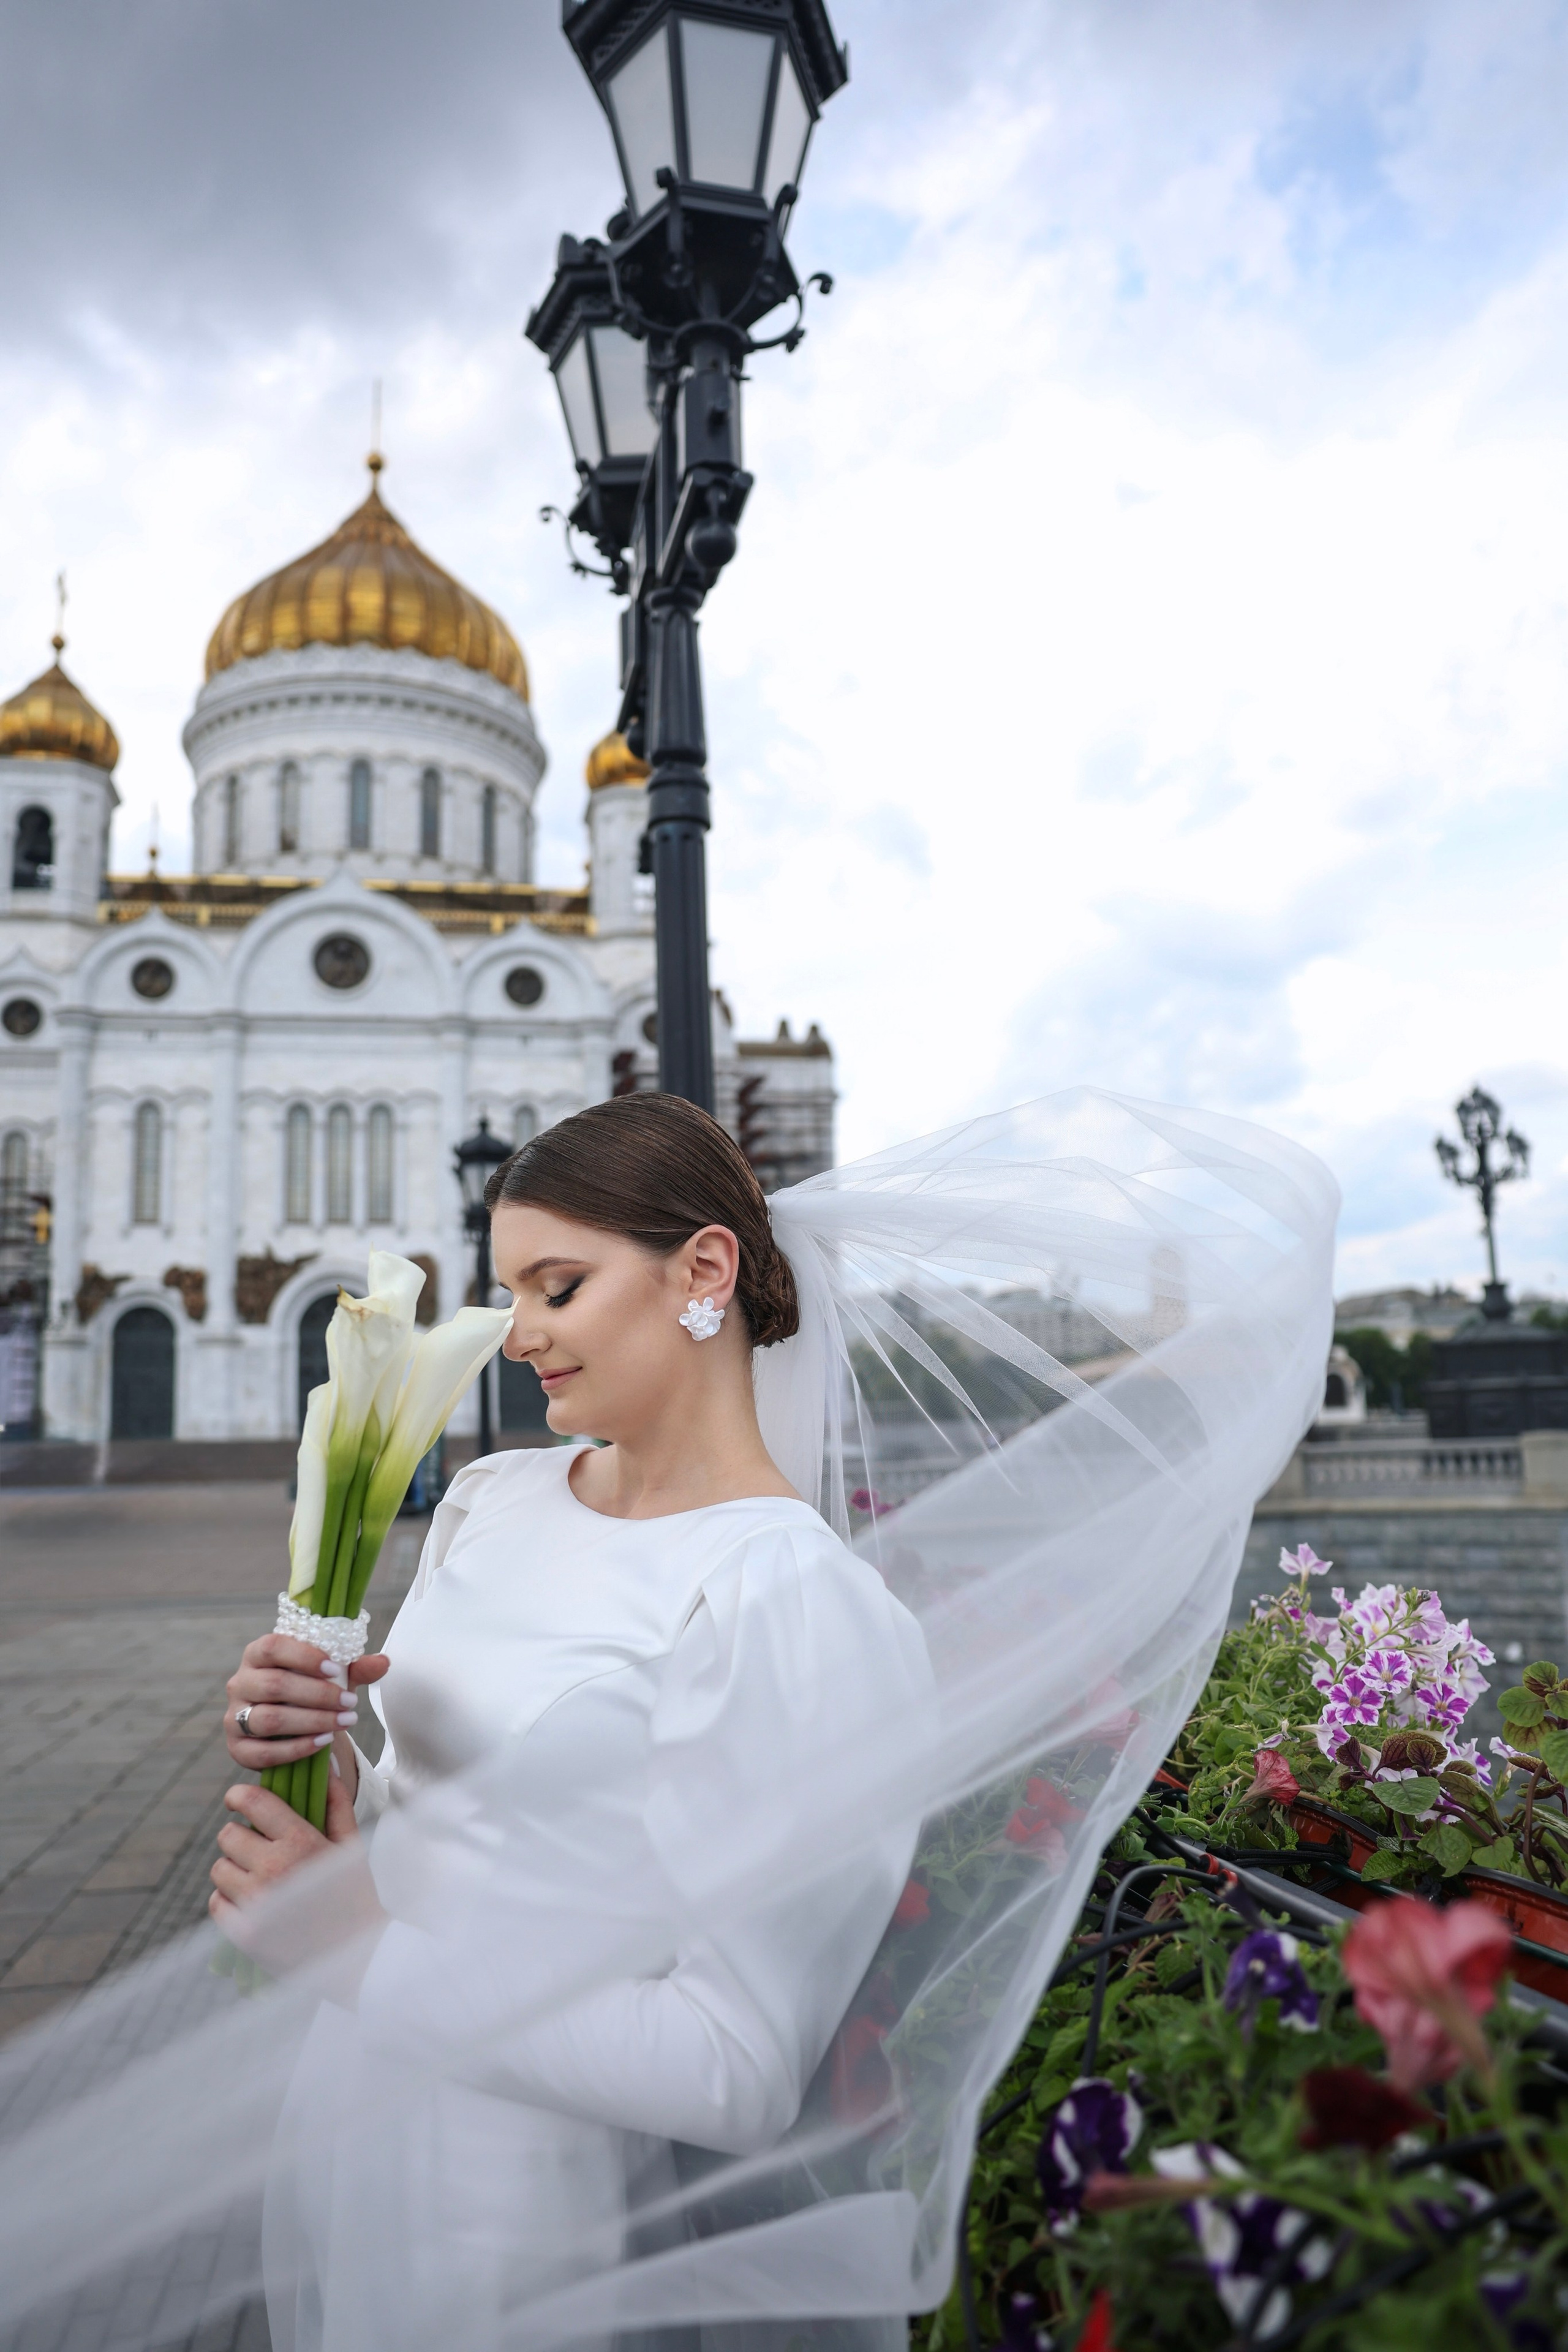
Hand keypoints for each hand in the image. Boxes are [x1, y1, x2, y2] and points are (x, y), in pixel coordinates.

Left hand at [209, 1774, 385, 1976]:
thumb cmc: (359, 1895)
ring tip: (258, 1878)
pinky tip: (252, 1903)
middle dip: (240, 1837)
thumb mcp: (351, 1846)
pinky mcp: (244, 1934)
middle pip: (227, 1835)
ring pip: (219, 1869)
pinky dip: (229, 1900)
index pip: (252, 1802)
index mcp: (301, 1842)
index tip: (237, 1799)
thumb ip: (336, 1803)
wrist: (362, 1957)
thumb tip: (326, 1767)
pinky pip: (216, 1902)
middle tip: (257, 1848)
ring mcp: (256, 1903)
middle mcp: (274, 1868)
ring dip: (234, 1869)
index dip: (238, 1795)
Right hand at [225, 1635, 389, 1772]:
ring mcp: (234, 1717)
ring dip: (311, 1721)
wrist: (293, 1727)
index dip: (304, 1656)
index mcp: (258, 1654)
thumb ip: (355, 1668)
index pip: (272, 1647)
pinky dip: (297, 1748)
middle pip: (274, 1685)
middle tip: (351, 1703)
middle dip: (317, 1695)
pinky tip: (324, 1742)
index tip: (337, 1669)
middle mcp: (240, 1683)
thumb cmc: (312, 1691)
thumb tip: (383, 1662)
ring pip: (269, 1719)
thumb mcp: (332, 1676)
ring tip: (343, 1722)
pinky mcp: (237, 1749)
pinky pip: (264, 1752)